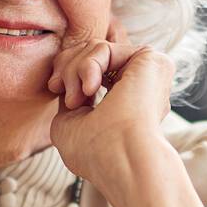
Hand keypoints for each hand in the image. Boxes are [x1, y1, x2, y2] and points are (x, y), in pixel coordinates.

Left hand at [48, 18, 175, 181]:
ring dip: (74, 70)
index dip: (66, 71)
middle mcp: (139, 88)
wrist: (120, 158)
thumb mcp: (68, 123)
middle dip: (68, 68)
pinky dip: (87, 64)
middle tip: (64, 93)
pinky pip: (104, 48)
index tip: (54, 88)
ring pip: (95, 49)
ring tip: (77, 98)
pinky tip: (90, 88)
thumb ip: (70, 96)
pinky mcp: (151, 61)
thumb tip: (67, 79)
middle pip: (91, 54)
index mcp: (124, 104)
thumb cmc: (96, 153)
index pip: (90, 70)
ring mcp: (147, 74)